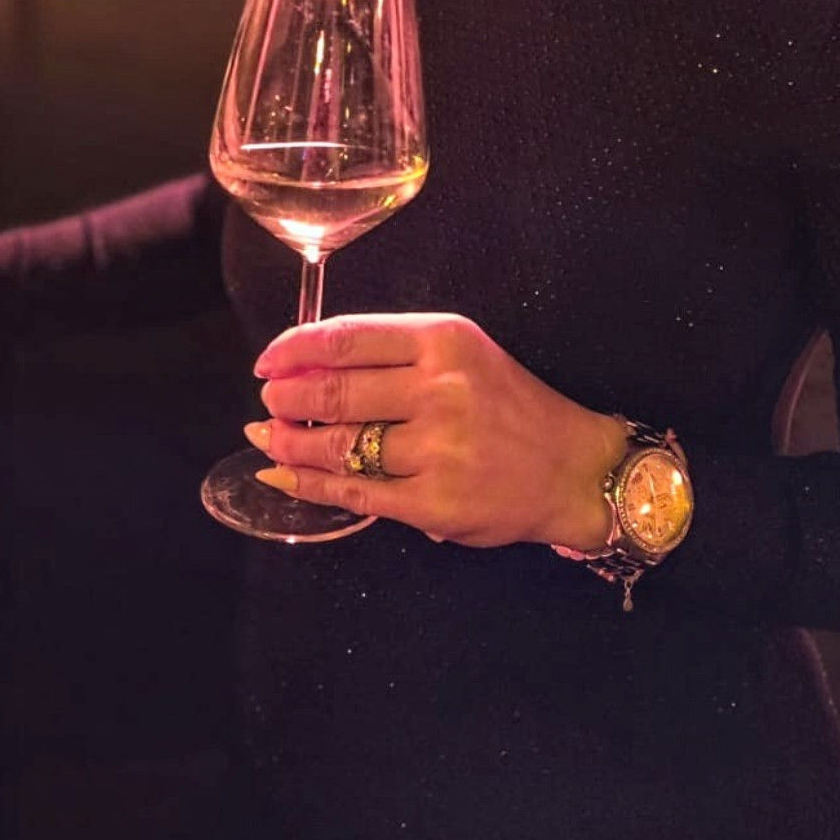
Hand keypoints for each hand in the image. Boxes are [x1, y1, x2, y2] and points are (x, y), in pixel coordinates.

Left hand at [247, 312, 626, 550]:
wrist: (571, 468)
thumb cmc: (510, 404)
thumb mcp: (463, 353)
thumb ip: (394, 353)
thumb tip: (306, 363)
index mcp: (445, 341)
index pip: (348, 337)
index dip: (295, 348)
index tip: (268, 360)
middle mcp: (440, 390)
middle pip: (334, 391)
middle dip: (287, 397)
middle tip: (269, 401)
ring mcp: (436, 449)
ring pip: (337, 445)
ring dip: (289, 443)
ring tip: (270, 437)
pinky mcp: (432, 502)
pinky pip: (353, 492)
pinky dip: (308, 484)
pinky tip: (284, 476)